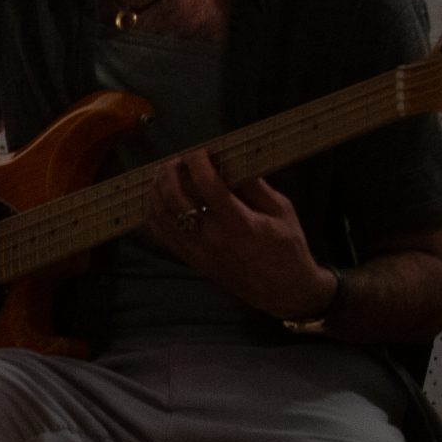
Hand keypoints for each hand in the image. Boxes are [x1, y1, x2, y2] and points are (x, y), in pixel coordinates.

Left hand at [146, 149, 335, 318]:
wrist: (282, 290)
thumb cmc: (287, 248)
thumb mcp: (281, 211)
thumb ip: (255, 185)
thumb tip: (234, 160)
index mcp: (239, 224)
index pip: (208, 186)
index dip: (198, 163)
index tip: (199, 151)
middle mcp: (212, 237)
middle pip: (175, 198)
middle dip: (171, 172)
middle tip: (177, 160)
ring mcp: (197, 250)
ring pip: (161, 215)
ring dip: (157, 189)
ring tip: (164, 174)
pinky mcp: (190, 259)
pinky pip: (161, 233)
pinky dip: (154, 212)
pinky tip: (158, 198)